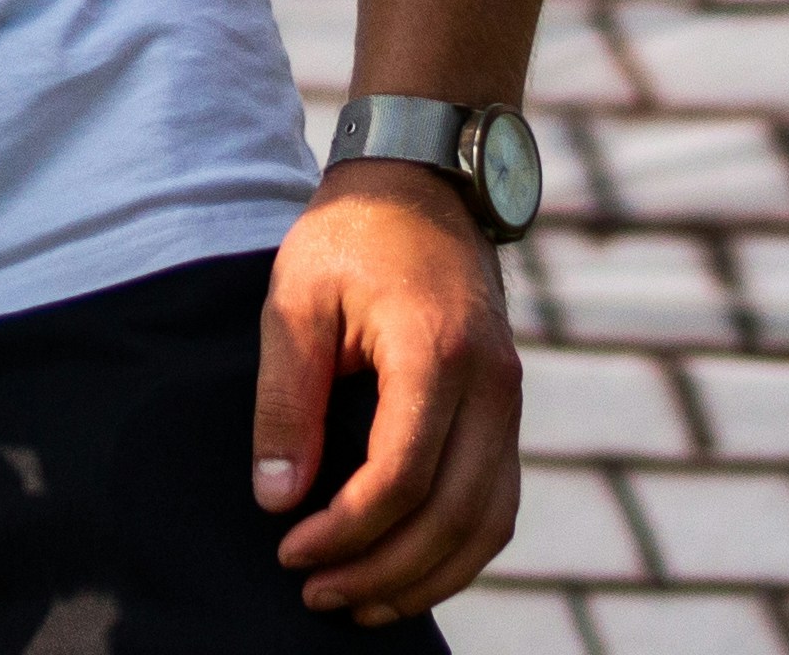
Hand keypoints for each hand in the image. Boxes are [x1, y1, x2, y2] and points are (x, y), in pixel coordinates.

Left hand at [258, 164, 522, 622]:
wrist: (422, 183)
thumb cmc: (349, 237)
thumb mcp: (296, 301)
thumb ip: (287, 400)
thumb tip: (278, 499)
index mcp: (435, 350)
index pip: (402, 475)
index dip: (347, 531)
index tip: (291, 552)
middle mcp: (491, 383)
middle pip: (452, 515)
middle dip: (382, 571)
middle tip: (315, 596)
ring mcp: (510, 399)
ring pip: (487, 523)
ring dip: (425, 578)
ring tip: (358, 605)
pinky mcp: (508, 410)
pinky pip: (497, 504)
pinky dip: (458, 552)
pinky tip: (405, 573)